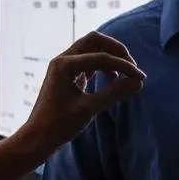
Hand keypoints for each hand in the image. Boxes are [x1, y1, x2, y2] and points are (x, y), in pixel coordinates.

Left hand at [19, 33, 144, 156]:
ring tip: (126, 74)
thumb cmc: (58, 126)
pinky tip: (113, 79)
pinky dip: (103, 66)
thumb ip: (114, 93)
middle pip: (95, 41)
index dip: (124, 66)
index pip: (101, 57)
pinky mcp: (67, 75)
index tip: (141, 79)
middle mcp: (63, 60)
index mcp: (64, 65)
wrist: (37, 138)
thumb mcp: (88, 109)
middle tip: (133, 68)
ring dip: (110, 57)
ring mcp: (64, 66)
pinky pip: (88, 61)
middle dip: (116, 51)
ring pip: (92, 49)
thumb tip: (138, 83)